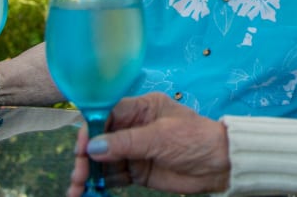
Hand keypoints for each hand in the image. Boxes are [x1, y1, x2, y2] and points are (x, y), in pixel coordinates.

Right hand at [69, 92, 229, 196]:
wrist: (220, 165)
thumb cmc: (196, 140)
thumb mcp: (161, 138)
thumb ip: (126, 142)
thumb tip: (93, 147)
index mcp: (143, 108)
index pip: (107, 114)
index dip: (90, 130)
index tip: (80, 149)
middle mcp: (135, 127)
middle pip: (100, 139)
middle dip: (86, 157)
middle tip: (79, 176)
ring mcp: (135, 150)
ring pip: (103, 160)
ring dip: (87, 174)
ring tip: (76, 190)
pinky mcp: (137, 170)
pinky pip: (112, 176)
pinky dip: (98, 185)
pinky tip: (86, 193)